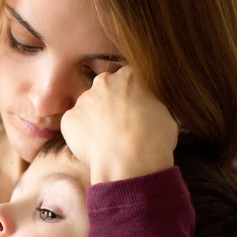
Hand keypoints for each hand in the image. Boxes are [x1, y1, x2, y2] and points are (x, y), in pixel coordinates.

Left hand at [61, 67, 178, 183]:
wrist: (131, 161)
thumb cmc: (154, 140)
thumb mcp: (166, 114)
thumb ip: (151, 106)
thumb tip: (148, 112)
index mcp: (130, 76)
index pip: (127, 81)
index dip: (130, 98)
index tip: (132, 113)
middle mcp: (103, 82)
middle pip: (104, 91)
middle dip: (109, 106)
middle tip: (118, 127)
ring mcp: (83, 100)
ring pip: (88, 108)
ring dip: (94, 121)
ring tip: (107, 142)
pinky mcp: (69, 119)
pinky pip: (74, 126)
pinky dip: (81, 136)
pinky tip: (95, 148)